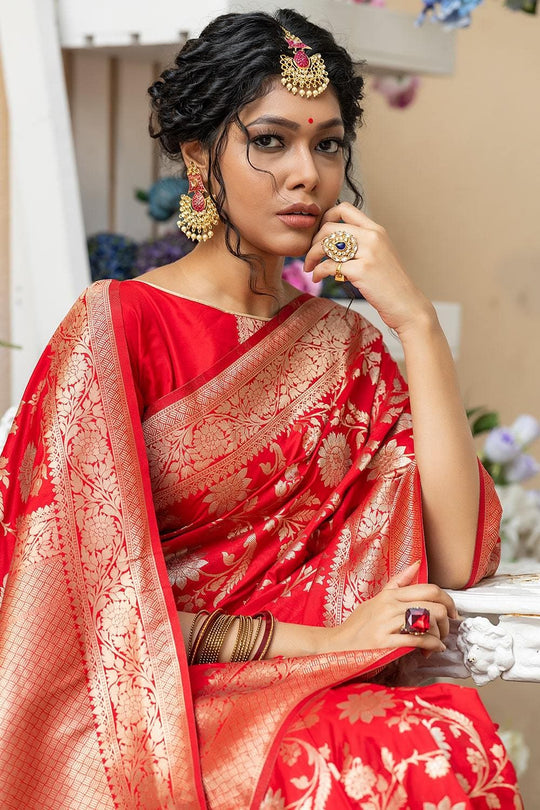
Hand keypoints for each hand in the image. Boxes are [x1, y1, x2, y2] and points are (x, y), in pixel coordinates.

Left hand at [304, 202, 434, 336]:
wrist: (406, 303)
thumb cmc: (390, 283)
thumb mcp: (380, 254)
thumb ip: (362, 243)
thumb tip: (334, 242)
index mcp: (376, 230)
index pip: (345, 209)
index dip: (326, 218)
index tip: (320, 235)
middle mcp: (372, 237)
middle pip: (329, 227)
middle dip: (313, 241)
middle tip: (310, 255)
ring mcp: (367, 253)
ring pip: (325, 244)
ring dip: (311, 255)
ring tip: (309, 266)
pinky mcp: (361, 271)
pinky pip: (328, 265)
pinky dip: (317, 271)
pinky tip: (316, 278)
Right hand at [324, 561, 457, 655]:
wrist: (336, 645)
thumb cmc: (357, 626)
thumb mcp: (376, 600)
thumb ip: (397, 583)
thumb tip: (416, 565)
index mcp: (390, 595)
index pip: (429, 589)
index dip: (448, 600)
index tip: (452, 612)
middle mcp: (389, 605)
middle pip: (434, 605)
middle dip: (447, 620)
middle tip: (445, 631)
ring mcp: (386, 623)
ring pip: (428, 621)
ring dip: (439, 635)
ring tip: (435, 643)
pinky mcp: (384, 641)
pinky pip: (417, 639)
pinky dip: (431, 646)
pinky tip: (431, 650)